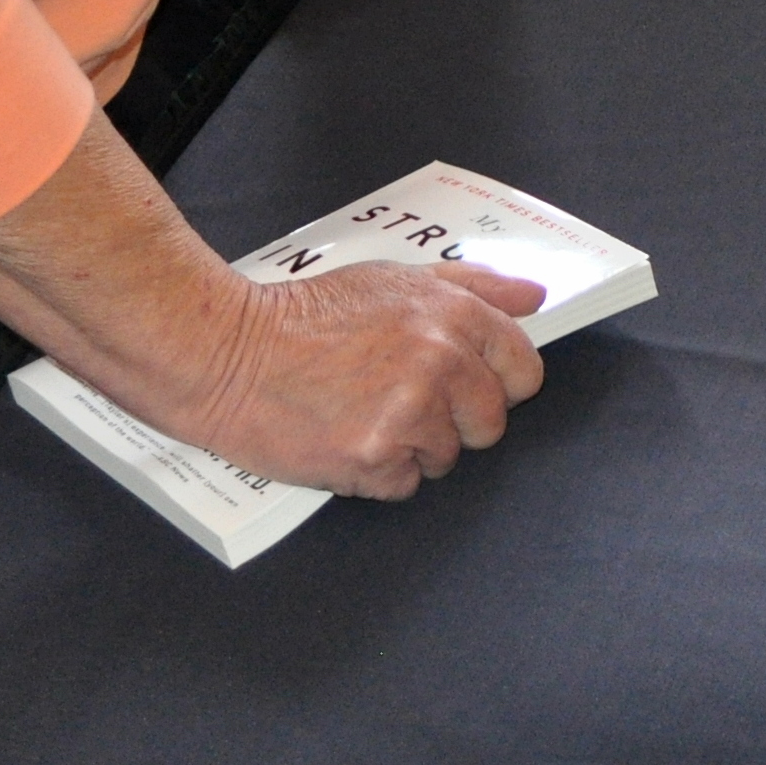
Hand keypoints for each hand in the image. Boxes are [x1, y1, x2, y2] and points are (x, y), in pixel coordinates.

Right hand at [171, 258, 549, 493]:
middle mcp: (441, 362)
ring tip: (363, 414)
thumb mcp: (395, 279)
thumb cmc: (309, 315)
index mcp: (452, 315)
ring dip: (412, 448)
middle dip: (455, 421)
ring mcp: (410, 413)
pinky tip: (345, 439)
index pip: (523, 368)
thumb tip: (535, 297)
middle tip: (402, 401)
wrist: (231, 355)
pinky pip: (404, 485)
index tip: (471, 386)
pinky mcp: (375, 459)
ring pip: (446, 458)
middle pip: (491, 423)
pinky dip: (378, 474)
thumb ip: (474, 286)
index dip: (499, 383)